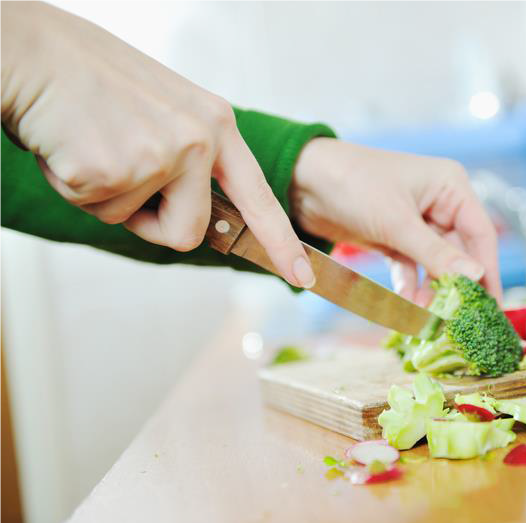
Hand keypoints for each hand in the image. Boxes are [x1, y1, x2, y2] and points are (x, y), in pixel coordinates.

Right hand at [0, 0, 314, 287]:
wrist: (30, 50)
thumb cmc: (92, 79)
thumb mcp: (165, 108)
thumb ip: (191, 156)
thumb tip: (198, 215)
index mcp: (216, 123)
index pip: (258, 196)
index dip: (281, 242)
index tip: (302, 278)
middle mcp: (198, 140)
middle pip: (189, 234)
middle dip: (152, 223)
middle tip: (119, 172)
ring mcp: (159, 155)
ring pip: (133, 222)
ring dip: (105, 197)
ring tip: (91, 142)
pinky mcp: (114, 171)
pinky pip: (94, 209)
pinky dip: (74, 186)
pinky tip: (69, 144)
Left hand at [291, 138, 500, 303]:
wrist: (302, 181)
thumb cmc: (353, 185)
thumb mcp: (397, 222)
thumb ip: (437, 254)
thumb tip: (477, 278)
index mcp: (450, 186)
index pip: (481, 234)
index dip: (488, 271)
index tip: (492, 306)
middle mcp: (439, 202)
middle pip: (460, 252)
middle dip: (457, 285)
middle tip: (462, 319)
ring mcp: (417, 221)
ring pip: (435, 264)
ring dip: (432, 289)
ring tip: (429, 317)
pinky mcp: (395, 237)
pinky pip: (411, 266)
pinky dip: (409, 285)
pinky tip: (406, 303)